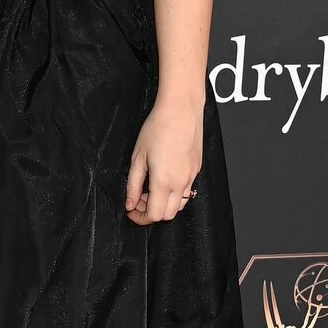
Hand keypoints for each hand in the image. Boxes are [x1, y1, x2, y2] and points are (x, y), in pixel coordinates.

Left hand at [125, 100, 203, 224]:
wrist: (181, 110)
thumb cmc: (157, 128)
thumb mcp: (138, 157)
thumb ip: (133, 185)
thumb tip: (130, 204)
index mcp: (163, 181)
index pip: (154, 215)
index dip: (141, 218)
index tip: (131, 211)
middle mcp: (181, 183)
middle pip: (168, 215)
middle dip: (151, 213)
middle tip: (139, 199)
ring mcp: (191, 177)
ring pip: (179, 205)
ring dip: (164, 204)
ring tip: (151, 188)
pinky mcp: (196, 170)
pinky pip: (186, 191)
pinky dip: (174, 194)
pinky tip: (164, 178)